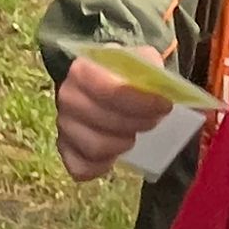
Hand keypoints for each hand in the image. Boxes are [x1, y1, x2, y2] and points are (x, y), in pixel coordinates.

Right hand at [55, 47, 174, 179]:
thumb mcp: (140, 60)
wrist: (105, 82)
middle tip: (153, 120)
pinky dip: (100, 166)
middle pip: (105, 121)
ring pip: (95, 148)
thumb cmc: (124, 74)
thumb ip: (151, 67)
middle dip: (137, 123)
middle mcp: (68, 97)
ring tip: (134, 134)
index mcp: (83, 70)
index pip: (111, 91)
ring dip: (122, 144)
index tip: (164, 105)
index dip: (141, 102)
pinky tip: (114, 156)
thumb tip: (161, 87)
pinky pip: (80, 168)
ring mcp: (64, 125)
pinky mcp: (65, 149)